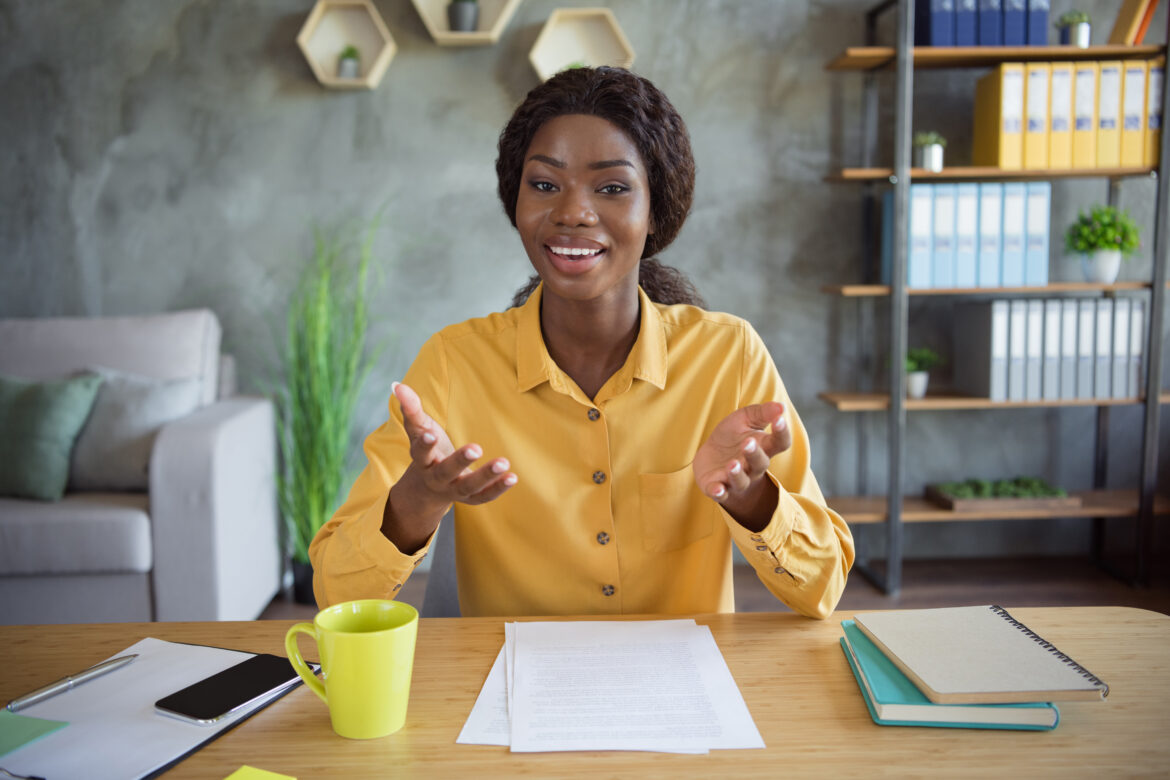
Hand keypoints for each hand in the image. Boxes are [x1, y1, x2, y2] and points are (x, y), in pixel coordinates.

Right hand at [383, 382, 517, 552]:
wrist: (428, 489)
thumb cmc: (427, 450)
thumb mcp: (419, 429)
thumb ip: (411, 409)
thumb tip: (397, 384)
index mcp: (422, 461)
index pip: (420, 453)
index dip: (425, 444)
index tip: (431, 434)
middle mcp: (436, 478)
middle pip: (445, 472)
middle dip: (459, 461)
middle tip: (475, 448)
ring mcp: (454, 490)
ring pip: (468, 486)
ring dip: (485, 476)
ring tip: (503, 463)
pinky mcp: (471, 497)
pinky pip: (484, 496)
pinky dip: (498, 488)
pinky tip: (512, 477)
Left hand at [692, 402, 790, 525]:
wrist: (711, 458)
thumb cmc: (733, 437)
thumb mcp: (745, 418)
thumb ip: (762, 412)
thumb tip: (781, 406)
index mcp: (763, 447)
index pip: (779, 443)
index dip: (781, 432)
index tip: (779, 418)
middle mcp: (752, 466)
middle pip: (760, 463)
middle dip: (754, 454)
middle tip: (748, 442)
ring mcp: (735, 479)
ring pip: (741, 480)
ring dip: (737, 473)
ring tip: (732, 463)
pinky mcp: (717, 487)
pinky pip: (720, 493)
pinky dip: (718, 492)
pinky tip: (717, 489)